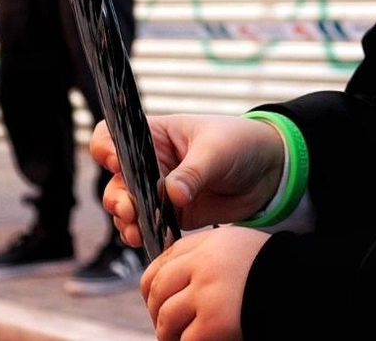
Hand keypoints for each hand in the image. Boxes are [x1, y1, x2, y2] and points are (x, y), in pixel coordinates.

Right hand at [92, 114, 285, 244]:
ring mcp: (158, 190)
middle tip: (130, 210)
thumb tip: (172, 195)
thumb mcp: (218, 151)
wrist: (268, 171)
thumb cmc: (241, 144)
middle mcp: (151, 162)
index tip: (117, 164)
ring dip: (126, 221)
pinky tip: (152, 240)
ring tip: (137, 230)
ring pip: (125, 207)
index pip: (113, 135)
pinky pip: (146, 226)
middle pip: (115, 180)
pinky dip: (143, 234)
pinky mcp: (171, 214)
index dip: (106, 149)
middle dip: (117, 197)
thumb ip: (194, 172)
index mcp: (156, 135)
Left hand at [141, 227, 268, 340]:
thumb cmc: (274, 273)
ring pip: (166, 317)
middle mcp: (204, 265)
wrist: (301, 290)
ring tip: (181, 337)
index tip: (156, 297)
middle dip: (157, 310)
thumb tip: (168, 280)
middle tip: (167, 324)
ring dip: (169, 333)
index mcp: (210, 244)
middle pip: (158, 288)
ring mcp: (207, 294)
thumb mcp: (238, 248)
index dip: (153, 283)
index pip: (164, 261)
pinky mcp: (213, 323)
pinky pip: (185, 340)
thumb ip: (205, 256)